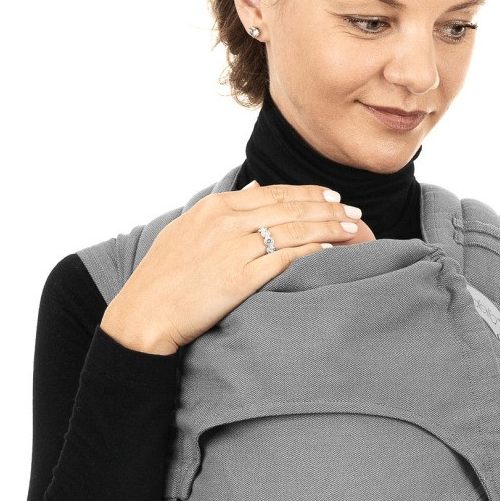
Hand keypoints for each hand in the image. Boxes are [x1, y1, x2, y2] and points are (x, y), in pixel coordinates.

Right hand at [100, 180, 368, 354]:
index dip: (309, 193)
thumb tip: (254, 187)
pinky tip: (330, 250)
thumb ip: (222, 208)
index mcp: (216, 207)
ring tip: (353, 229)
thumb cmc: (163, 276)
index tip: (333, 197)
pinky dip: (311, 251)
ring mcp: (234, 248)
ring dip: (328, 227)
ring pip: (294, 229)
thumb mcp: (187, 229)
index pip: (275, 193)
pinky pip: (285, 258)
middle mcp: (227, 221)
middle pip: (291, 207)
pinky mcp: (240, 277)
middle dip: (328, 208)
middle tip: (354, 212)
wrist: (146, 313)